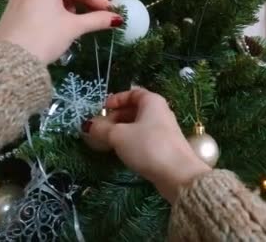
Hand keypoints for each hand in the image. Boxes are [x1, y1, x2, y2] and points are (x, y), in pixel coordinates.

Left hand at [0, 0, 121, 63]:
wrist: (10, 60)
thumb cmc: (44, 38)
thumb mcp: (73, 27)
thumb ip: (97, 20)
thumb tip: (117, 19)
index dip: (100, 1)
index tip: (113, 12)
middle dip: (84, 4)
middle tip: (99, 18)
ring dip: (70, 7)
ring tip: (78, 23)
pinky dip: (55, 8)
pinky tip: (61, 22)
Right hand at [82, 89, 211, 202]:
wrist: (178, 174)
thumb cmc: (147, 146)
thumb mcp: (119, 136)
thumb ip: (101, 129)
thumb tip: (88, 126)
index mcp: (152, 102)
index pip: (133, 93)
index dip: (116, 99)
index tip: (102, 109)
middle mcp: (160, 112)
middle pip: (135, 109)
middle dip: (116, 117)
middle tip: (101, 128)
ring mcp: (164, 130)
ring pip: (139, 125)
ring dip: (122, 131)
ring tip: (107, 142)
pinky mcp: (165, 147)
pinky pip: (144, 138)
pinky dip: (132, 141)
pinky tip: (123, 152)